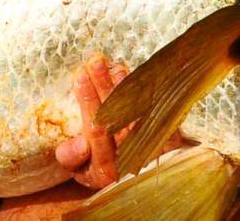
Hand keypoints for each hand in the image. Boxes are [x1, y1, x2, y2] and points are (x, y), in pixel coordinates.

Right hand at [54, 53, 176, 189]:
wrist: (136, 177)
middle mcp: (129, 162)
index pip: (95, 132)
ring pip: (137, 113)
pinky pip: (157, 112)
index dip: (87, 103)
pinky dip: (145, 93)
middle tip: (94, 61)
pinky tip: (135, 78)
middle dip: (103, 86)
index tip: (79, 77)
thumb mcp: (79, 170)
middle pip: (116, 117)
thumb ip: (71, 158)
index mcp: (103, 172)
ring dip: (123, 87)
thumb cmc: (99, 167)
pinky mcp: (169, 142)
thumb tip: (79, 143)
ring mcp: (151, 152)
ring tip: (112, 65)